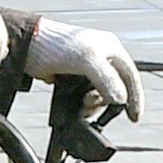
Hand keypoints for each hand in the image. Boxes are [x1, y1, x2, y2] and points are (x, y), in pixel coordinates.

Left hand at [26, 17, 141, 122]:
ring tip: (81, 105)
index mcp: (111, 48)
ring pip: (100, 95)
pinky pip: (84, 97)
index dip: (135, 98)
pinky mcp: (73, 77)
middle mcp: (102, 57)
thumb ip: (107, 80)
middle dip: (106, 102)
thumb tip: (120, 101)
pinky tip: (75, 106)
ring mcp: (87, 68)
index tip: (134, 117)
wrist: (27, 47)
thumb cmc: (56, 45)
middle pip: (116, 88)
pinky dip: (81, 105)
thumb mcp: (87, 60)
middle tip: (91, 106)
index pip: (131, 76)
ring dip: (92, 105)